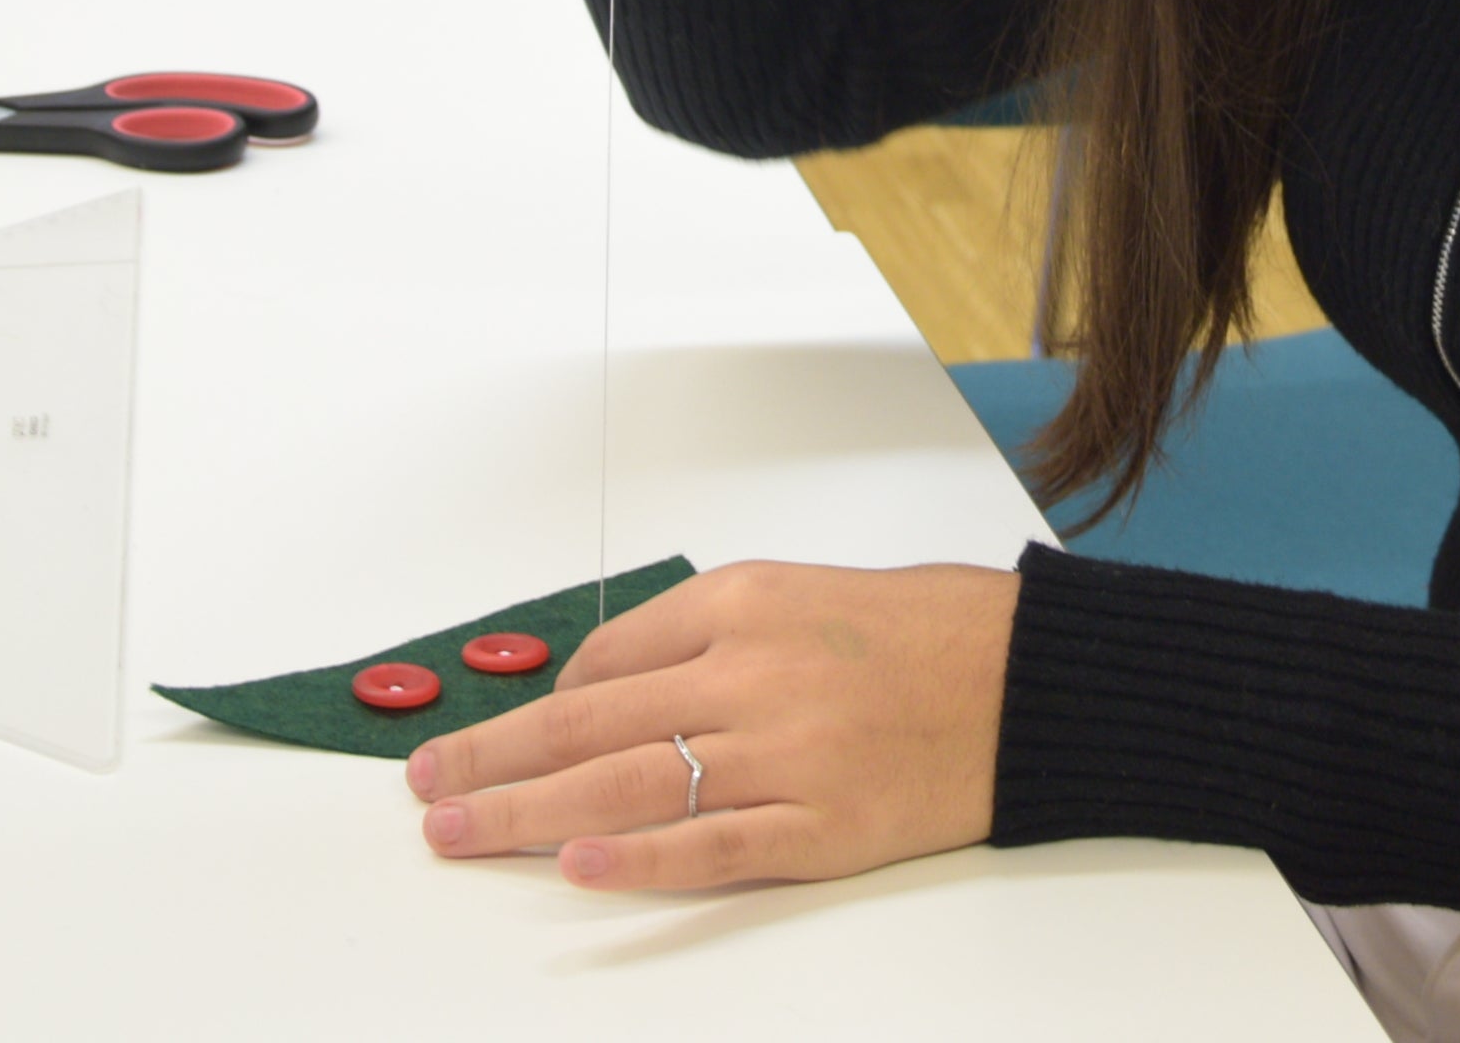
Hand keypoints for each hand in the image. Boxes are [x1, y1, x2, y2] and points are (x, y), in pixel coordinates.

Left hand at [403, 561, 1015, 890]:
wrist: (1032, 682)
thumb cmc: (926, 636)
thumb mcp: (803, 595)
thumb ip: (706, 634)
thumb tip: (605, 685)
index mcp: (745, 603)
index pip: (607, 657)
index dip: (537, 703)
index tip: (492, 737)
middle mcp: (753, 673)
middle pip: (591, 720)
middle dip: (494, 756)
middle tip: (427, 787)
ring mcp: (786, 755)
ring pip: (629, 783)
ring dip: (527, 812)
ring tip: (458, 832)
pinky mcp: (823, 828)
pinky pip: (712, 847)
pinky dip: (639, 858)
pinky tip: (579, 864)